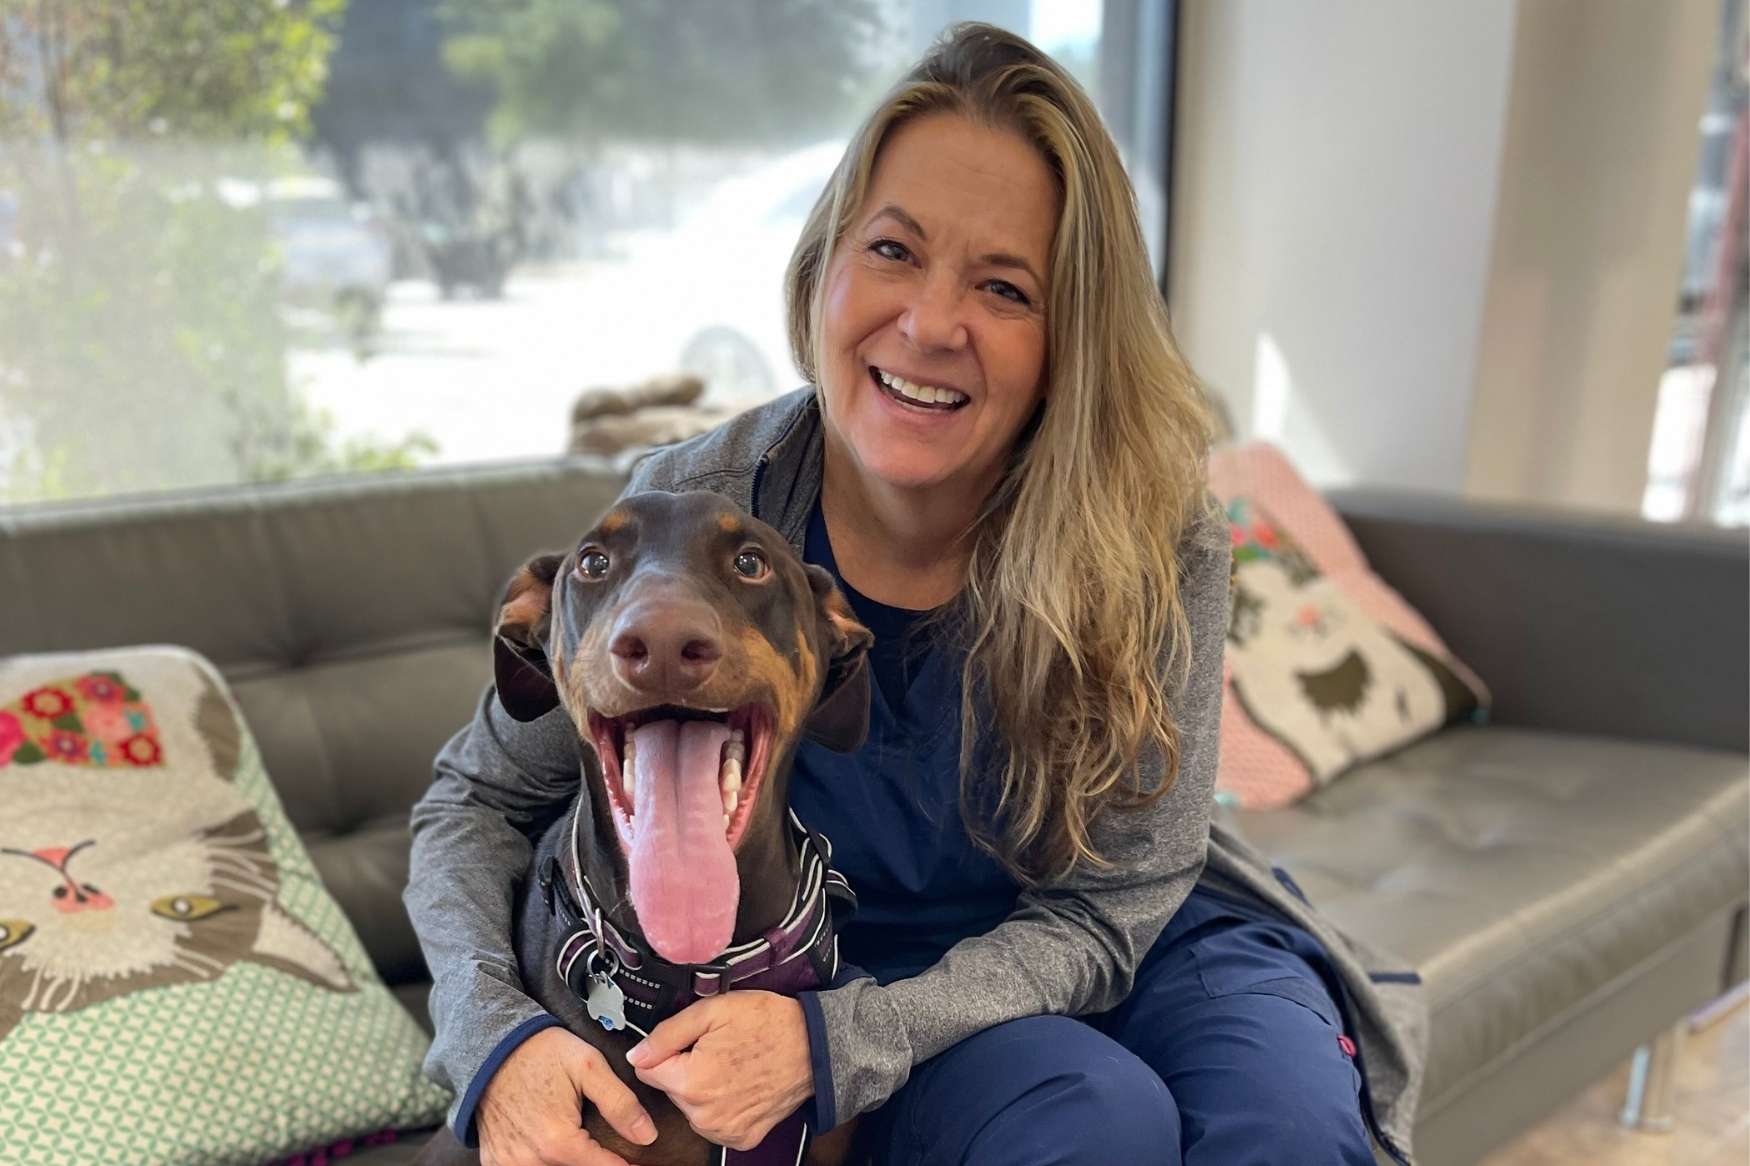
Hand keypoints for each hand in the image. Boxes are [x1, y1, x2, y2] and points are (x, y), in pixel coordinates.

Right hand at [477, 1025, 657, 1165]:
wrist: (492, 1046)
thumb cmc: (541, 1053)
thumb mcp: (589, 1066)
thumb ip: (620, 1103)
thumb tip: (646, 1135)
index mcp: (558, 1141)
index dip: (625, 1165)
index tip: (635, 1162)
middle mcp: (532, 1159)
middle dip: (593, 1159)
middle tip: (595, 1137)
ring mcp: (510, 1163)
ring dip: (567, 1160)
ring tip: (573, 1136)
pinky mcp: (495, 1161)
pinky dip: (540, 1161)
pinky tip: (546, 1145)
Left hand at [626, 992, 812, 1150]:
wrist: (814, 1047)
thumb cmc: (767, 1023)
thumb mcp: (713, 1011)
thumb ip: (667, 1033)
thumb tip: (637, 1054)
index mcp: (691, 1082)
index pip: (647, 1071)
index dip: (667, 1051)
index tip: (689, 1042)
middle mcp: (703, 1115)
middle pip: (670, 1089)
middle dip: (685, 1069)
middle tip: (717, 1049)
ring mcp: (723, 1131)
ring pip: (691, 1107)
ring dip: (702, 1089)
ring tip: (731, 1066)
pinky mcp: (741, 1138)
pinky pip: (714, 1123)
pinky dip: (722, 1106)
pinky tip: (740, 1086)